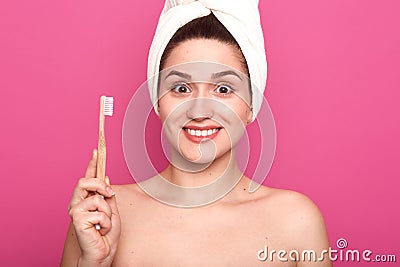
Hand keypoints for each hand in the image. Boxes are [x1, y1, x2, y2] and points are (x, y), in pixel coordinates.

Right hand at [67, 150, 120, 265]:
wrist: (103, 253)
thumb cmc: (106, 234)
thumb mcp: (112, 211)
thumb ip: (107, 196)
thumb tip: (106, 178)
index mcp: (86, 200)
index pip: (88, 178)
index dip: (92, 163)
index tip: (96, 149)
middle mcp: (78, 203)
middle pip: (85, 181)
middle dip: (100, 185)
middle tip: (109, 195)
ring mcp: (75, 211)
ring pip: (96, 197)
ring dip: (107, 212)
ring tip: (105, 224)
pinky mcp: (77, 220)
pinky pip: (99, 212)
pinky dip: (106, 222)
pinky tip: (101, 230)